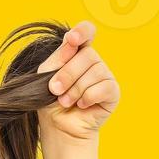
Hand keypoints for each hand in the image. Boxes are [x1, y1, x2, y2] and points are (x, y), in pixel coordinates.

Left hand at [36, 20, 120, 144]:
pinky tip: (82, 105)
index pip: (86, 31)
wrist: (59, 126)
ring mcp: (105, 75)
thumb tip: (71, 43)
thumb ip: (59, 57)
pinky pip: (103, 88)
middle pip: (87, 55)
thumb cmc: (51, 100)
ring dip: (75, 89)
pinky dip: (88, 97)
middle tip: (56, 90)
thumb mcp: (46, 75)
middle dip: (67, 74)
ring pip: (95, 72)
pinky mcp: (113, 91)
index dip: (82, 31)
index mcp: (77, 52)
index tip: (72, 39)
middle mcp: (93, 61)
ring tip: (66, 101)